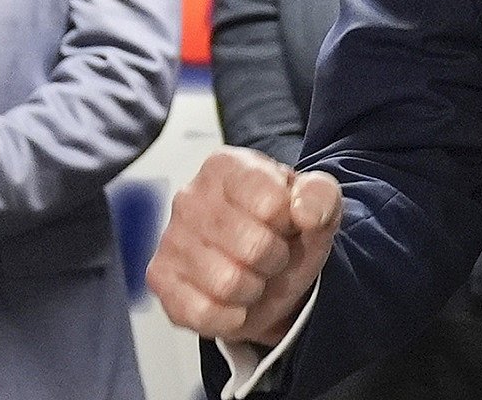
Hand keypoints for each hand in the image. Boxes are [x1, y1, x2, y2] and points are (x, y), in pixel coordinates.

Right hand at [148, 147, 341, 346]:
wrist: (268, 273)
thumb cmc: (286, 231)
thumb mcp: (317, 207)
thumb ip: (321, 197)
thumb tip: (306, 212)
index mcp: (227, 166)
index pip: (271, 202)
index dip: (289, 223)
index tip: (285, 223)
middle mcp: (190, 196)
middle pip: (252, 247)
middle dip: (275, 260)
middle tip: (272, 255)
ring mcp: (170, 238)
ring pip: (227, 283)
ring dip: (254, 289)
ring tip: (252, 275)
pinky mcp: (160, 279)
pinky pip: (203, 312)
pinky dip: (230, 315)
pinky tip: (232, 300)